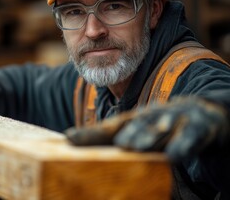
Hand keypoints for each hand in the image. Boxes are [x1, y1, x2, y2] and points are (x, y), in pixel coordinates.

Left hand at [65, 97, 228, 161]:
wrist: (201, 113)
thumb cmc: (161, 128)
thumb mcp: (139, 134)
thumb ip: (117, 144)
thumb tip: (85, 156)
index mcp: (134, 121)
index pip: (109, 128)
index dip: (91, 134)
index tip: (69, 138)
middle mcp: (151, 117)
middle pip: (134, 125)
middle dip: (120, 133)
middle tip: (109, 143)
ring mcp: (174, 119)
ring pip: (159, 127)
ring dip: (145, 135)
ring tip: (133, 146)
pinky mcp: (198, 126)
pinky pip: (191, 136)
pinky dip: (182, 144)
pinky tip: (173, 155)